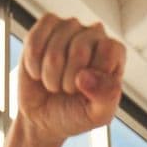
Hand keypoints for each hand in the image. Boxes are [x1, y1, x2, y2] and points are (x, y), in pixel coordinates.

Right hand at [18, 14, 125, 143]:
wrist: (42, 118)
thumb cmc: (74, 113)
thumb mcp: (98, 115)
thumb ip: (105, 97)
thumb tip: (85, 76)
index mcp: (113, 53)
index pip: (108, 49)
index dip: (93, 75)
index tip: (86, 91)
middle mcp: (94, 35)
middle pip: (80, 47)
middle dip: (68, 79)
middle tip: (67, 89)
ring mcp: (69, 28)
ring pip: (56, 45)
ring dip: (50, 73)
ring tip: (53, 83)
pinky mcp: (45, 27)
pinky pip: (36, 38)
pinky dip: (33, 61)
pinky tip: (38, 71)